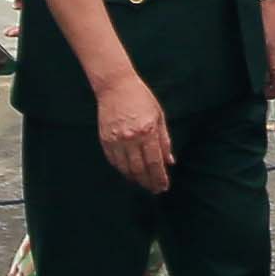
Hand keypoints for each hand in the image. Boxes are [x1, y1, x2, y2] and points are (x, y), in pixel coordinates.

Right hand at [95, 69, 174, 194]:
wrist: (116, 85)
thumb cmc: (141, 98)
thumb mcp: (159, 116)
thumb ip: (164, 140)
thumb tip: (169, 162)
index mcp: (148, 131)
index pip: (155, 163)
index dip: (160, 178)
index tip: (163, 187)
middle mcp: (131, 138)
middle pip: (140, 169)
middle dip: (148, 182)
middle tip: (154, 189)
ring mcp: (116, 139)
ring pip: (125, 168)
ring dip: (135, 179)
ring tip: (142, 182)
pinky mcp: (105, 139)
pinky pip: (113, 161)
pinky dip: (122, 169)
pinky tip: (129, 172)